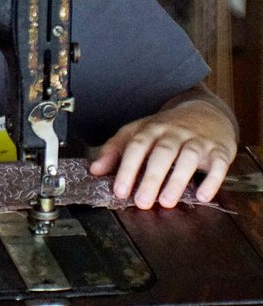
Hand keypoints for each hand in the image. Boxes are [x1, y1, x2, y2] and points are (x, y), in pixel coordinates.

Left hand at [89, 94, 237, 208]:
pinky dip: (212, 180)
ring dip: (177, 180)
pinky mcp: (219, 150)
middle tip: (141, 202)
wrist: (205, 112)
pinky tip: (203, 196)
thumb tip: (94, 170)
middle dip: (150, 178)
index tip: (119, 191)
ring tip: (166, 202)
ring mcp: (197, 141)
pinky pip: (218, 164)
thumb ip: (115, 150)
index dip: (127, 168)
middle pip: (161, 153)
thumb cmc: (166, 129)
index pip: (136, 146)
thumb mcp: (138, 133)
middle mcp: (173, 133)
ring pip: (188, 158)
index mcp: (151, 129)